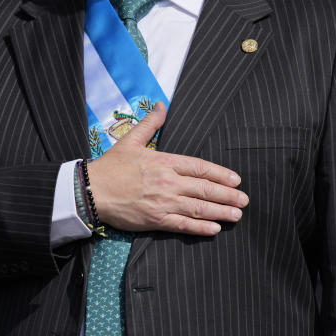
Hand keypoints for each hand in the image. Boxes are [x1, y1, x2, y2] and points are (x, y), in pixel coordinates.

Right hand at [86, 102, 248, 235]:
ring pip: (199, 208)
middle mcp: (168, 182)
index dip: (221, 175)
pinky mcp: (156, 220)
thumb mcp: (131, 140)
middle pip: (205, 189)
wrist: (91, 191)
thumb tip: (162, 105)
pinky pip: (183, 225)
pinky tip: (214, 230)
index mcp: (164, 161)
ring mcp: (163, 203)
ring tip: (236, 215)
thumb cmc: (111, 166)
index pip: (200, 168)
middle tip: (244, 200)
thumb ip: (150, 124)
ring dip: (221, 212)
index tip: (236, 180)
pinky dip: (201, 228)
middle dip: (227, 195)